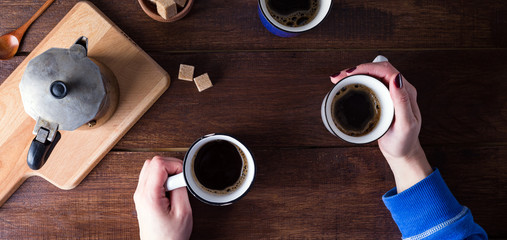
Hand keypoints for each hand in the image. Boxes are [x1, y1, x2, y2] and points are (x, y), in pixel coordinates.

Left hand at [134, 156, 192, 239]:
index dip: (175, 165)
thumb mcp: (183, 212)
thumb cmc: (169, 237)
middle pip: (152, 162)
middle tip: (180, 179)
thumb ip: (181, 188)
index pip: (158, 164)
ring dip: (165, 172)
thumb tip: (181, 174)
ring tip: (175, 186)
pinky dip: (161, 178)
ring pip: (149, 168)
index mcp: (149, 195)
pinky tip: (169, 189)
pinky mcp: (142, 198)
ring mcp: (139, 195)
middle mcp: (140, 193)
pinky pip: (149, 178)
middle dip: (169, 166)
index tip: (183, 175)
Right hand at [330, 60, 431, 192]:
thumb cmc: (404, 141)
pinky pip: (369, 83)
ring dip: (354, 74)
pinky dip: (356, 81)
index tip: (350, 73)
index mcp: (406, 91)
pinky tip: (346, 84)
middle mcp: (398, 88)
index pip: (386, 70)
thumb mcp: (406, 124)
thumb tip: (396, 78)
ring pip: (372, 75)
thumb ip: (402, 101)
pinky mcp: (382, 98)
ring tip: (338, 79)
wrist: (402, 152)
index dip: (366, 68)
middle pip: (377, 69)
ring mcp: (389, 92)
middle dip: (356, 69)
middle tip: (338, 77)